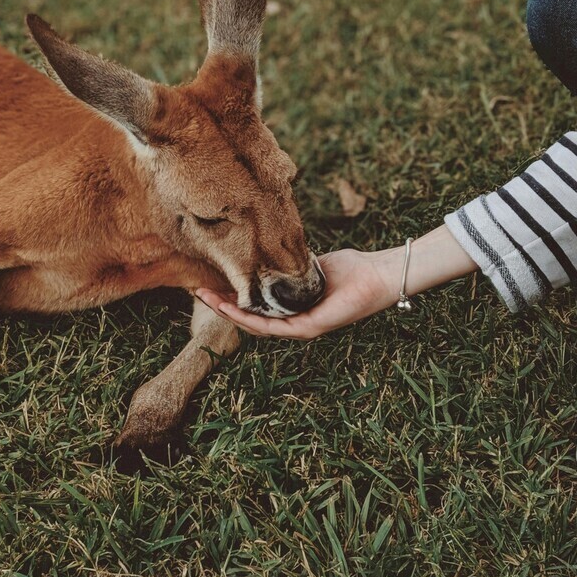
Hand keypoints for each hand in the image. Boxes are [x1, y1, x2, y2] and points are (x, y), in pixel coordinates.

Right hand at [196, 248, 399, 338]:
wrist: (377, 275)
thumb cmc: (351, 268)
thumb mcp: (310, 262)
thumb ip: (290, 262)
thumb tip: (267, 247)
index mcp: (293, 306)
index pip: (256, 306)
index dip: (232, 298)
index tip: (211, 284)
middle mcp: (294, 321)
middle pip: (251, 318)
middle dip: (223, 306)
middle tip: (199, 293)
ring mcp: (301, 327)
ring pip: (257, 326)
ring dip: (230, 314)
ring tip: (208, 301)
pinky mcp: (309, 328)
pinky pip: (274, 327)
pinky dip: (252, 320)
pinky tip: (234, 311)